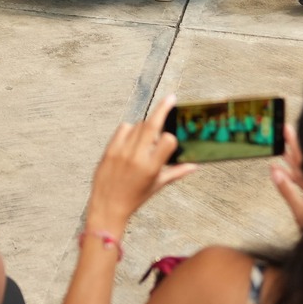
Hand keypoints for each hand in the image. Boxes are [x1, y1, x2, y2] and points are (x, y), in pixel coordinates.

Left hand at [82, 94, 194, 237]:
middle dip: (163, 108)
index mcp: (151, 168)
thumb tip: (195, 165)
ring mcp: (121, 151)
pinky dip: (130, 129)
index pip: (168, 140)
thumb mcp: (157, 186)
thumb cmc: (134, 198)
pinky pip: (123, 128)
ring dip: (145, 126)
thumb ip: (176, 173)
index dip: (171, 138)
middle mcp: (136, 157)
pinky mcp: (109, 148)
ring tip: (147, 137)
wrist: (107, 205)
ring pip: (138, 125)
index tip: (171, 140)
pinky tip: (132, 139)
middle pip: (152, 124)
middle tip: (171, 97)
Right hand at [270, 133, 302, 229]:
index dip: (296, 142)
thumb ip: (287, 191)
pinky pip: (300, 181)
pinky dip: (290, 175)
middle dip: (293, 145)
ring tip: (281, 148)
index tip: (288, 129)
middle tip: (284, 130)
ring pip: (301, 170)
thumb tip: (274, 171)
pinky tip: (281, 170)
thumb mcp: (301, 211)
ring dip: (290, 160)